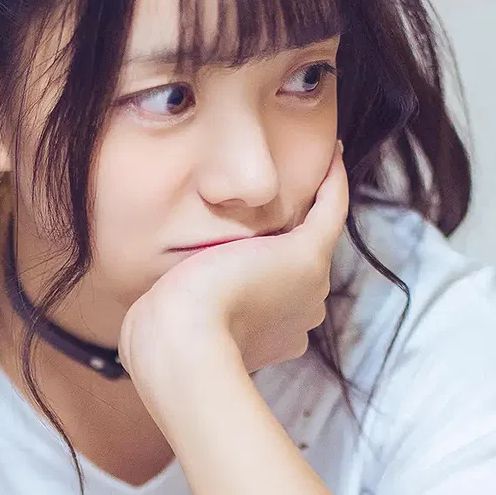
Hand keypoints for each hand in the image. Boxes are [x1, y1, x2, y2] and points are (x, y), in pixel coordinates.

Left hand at [118, 140, 349, 408]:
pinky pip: (330, 209)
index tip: (242, 252)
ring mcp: (307, 287)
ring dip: (308, 206)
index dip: (255, 275)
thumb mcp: (168, 322)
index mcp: (268, 337)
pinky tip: (332, 150)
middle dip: (280, 245)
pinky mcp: (305, 257)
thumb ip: (173, 308)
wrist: (180, 344)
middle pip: (293, 273)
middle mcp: (297, 317)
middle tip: (271, 202)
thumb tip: (165, 295)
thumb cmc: (161, 340)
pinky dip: (334, 180)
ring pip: (310, 240)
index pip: (268, 300)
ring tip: (307, 169)